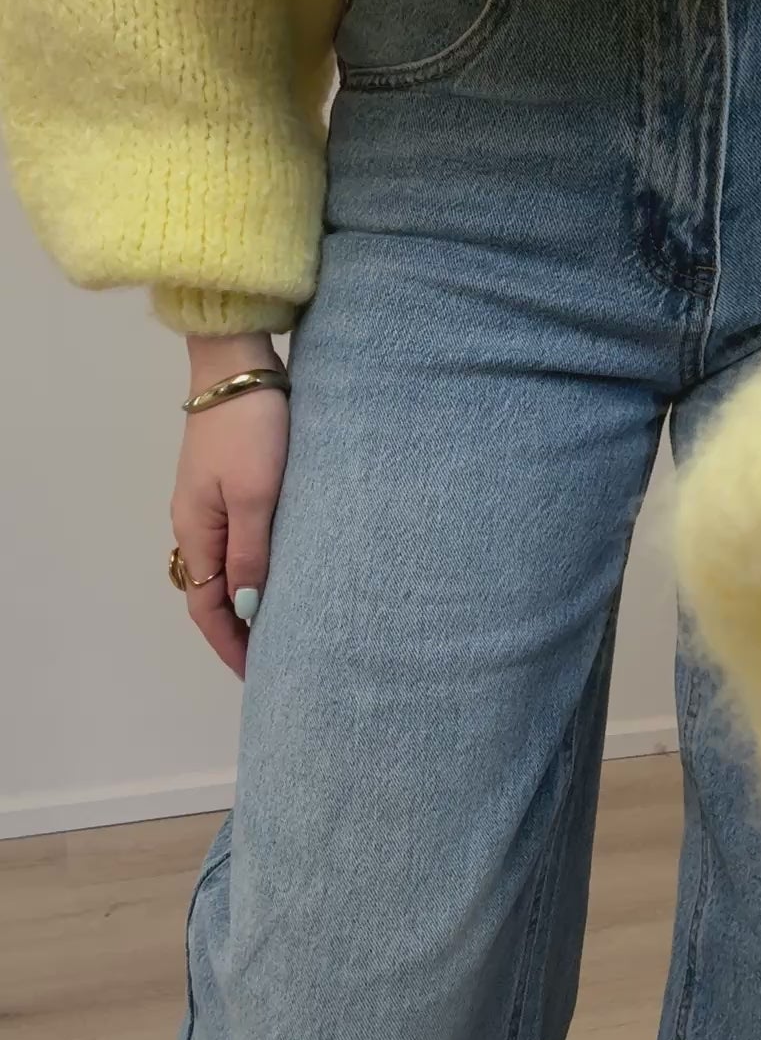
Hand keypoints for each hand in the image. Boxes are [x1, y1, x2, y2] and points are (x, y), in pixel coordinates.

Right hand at [170, 334, 289, 677]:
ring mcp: (210, 501)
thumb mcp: (256, 495)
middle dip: (239, 628)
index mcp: (196, 531)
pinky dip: (256, 566)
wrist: (239, 365)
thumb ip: (252, 552)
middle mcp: (195, 523)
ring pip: (226, 566)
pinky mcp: (228, 481)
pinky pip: (238, 540)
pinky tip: (283, 570)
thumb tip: (249, 608)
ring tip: (285, 623)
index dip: (231, 644)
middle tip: (279, 657)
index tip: (260, 674)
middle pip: (212, 592)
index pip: (206, 607)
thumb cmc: (251, 429)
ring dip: (249, 598)